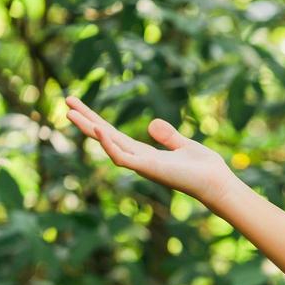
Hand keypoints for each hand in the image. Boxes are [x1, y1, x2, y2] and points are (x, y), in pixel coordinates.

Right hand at [64, 96, 236, 206]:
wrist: (217, 183)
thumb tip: (152, 124)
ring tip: (71, 112)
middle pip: (105, 136)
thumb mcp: (183, 145)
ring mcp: (141, 165)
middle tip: (67, 101)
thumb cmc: (204, 168)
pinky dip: (110, 144)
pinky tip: (99, 129)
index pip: (114, 134)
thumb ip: (168, 136)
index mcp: (145, 153)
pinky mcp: (148, 169)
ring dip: (90, 129)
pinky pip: (122, 157)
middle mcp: (139, 159)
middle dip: (86, 120)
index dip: (97, 120)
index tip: (81, 105)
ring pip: (107, 145)